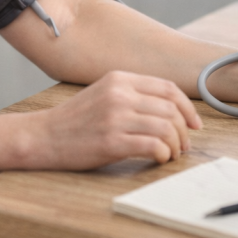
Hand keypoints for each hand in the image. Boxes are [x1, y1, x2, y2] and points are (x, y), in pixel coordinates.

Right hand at [24, 70, 203, 169]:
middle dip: (184, 130)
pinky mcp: (111, 141)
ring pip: (166, 127)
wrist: (43, 137)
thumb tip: (170, 110)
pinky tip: (159, 159)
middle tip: (184, 144)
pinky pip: (153, 145)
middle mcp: (119, 94)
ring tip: (171, 153)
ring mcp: (115, 117)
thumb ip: (132, 95)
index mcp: (119, 79)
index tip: (194, 123)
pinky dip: (164, 154)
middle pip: (170, 109)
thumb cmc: (74, 121)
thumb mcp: (103, 94)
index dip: (187, 107)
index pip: (167, 88)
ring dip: (176, 144)